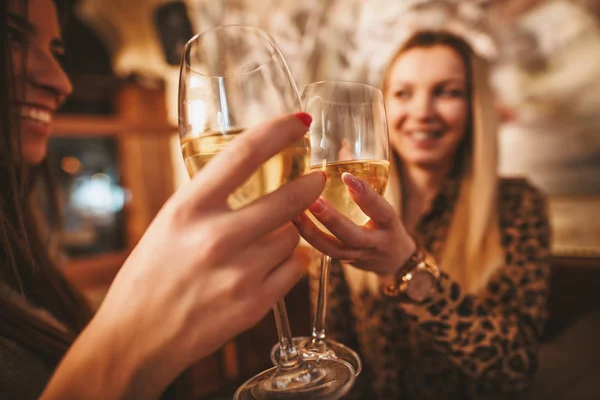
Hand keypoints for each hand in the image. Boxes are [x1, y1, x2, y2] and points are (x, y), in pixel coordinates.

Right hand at [43, 113, 324, 398]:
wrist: (138, 338)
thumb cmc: (151, 275)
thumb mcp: (170, 223)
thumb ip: (210, 199)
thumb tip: (255, 174)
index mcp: (187, 209)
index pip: (243, 155)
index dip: (278, 131)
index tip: (301, 121)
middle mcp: (215, 238)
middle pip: (289, 198)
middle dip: (309, 186)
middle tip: (316, 179)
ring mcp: (238, 274)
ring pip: (293, 236)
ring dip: (287, 233)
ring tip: (262, 243)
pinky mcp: (255, 304)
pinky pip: (295, 268)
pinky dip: (289, 262)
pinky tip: (268, 266)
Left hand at [294, 172, 414, 279]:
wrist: (393, 259)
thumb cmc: (384, 222)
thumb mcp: (382, 201)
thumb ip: (363, 175)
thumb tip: (342, 143)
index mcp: (389, 224)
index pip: (381, 210)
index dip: (366, 195)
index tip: (348, 177)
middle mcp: (376, 243)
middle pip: (354, 236)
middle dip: (333, 219)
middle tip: (313, 201)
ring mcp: (359, 256)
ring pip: (334, 249)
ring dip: (312, 232)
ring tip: (294, 214)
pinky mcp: (343, 262)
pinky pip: (324, 254)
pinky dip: (308, 239)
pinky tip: (292, 223)